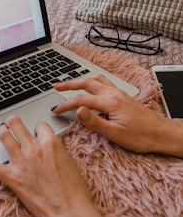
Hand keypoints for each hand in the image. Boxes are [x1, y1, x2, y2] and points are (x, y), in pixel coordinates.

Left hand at [0, 115, 114, 216]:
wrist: (68, 212)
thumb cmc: (74, 190)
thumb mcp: (68, 160)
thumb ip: (55, 148)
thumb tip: (47, 145)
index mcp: (50, 143)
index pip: (40, 125)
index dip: (39, 129)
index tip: (37, 133)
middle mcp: (33, 149)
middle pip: (16, 124)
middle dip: (14, 121)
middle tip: (12, 122)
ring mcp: (21, 163)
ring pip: (4, 137)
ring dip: (2, 131)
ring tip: (2, 130)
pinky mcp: (12, 178)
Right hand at [52, 75, 182, 156]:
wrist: (162, 133)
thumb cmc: (141, 137)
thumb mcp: (115, 134)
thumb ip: (94, 121)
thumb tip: (78, 110)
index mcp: (109, 102)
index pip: (81, 101)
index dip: (65, 105)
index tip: (54, 110)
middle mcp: (113, 93)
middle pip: (86, 83)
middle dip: (69, 84)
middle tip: (55, 86)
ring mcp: (119, 93)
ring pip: (96, 79)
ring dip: (80, 80)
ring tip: (69, 84)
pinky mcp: (123, 96)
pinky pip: (104, 82)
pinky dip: (92, 81)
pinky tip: (91, 86)